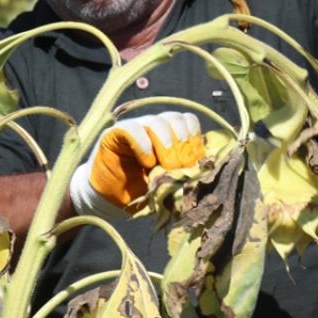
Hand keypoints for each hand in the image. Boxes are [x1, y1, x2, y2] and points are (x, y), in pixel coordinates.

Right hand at [69, 111, 205, 218]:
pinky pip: (132, 129)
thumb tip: (205, 171)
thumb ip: (185, 172)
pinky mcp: (114, 134)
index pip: (189, 122)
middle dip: (182, 144)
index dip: (195, 140)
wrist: (111, 198)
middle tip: (180, 167)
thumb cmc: (143, 190)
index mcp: (171, 135)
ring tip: (164, 166)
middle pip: (176, 119)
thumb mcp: (170, 182)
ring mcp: (135, 128)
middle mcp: (154, 127)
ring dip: (165, 143)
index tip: (195, 163)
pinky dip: (143, 144)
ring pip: (157, 121)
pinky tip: (146, 162)